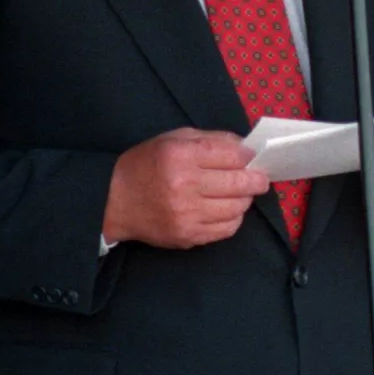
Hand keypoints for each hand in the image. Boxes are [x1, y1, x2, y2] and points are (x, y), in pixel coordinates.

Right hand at [103, 128, 270, 247]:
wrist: (114, 201)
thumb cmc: (145, 165)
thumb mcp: (173, 139)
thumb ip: (211, 139)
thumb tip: (245, 147)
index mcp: (181, 155)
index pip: (231, 155)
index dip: (248, 156)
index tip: (253, 157)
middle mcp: (185, 185)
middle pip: (239, 183)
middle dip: (256, 180)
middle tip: (260, 178)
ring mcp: (187, 215)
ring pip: (237, 208)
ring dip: (245, 199)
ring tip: (240, 193)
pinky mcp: (188, 236)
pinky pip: (227, 229)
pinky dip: (234, 218)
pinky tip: (227, 209)